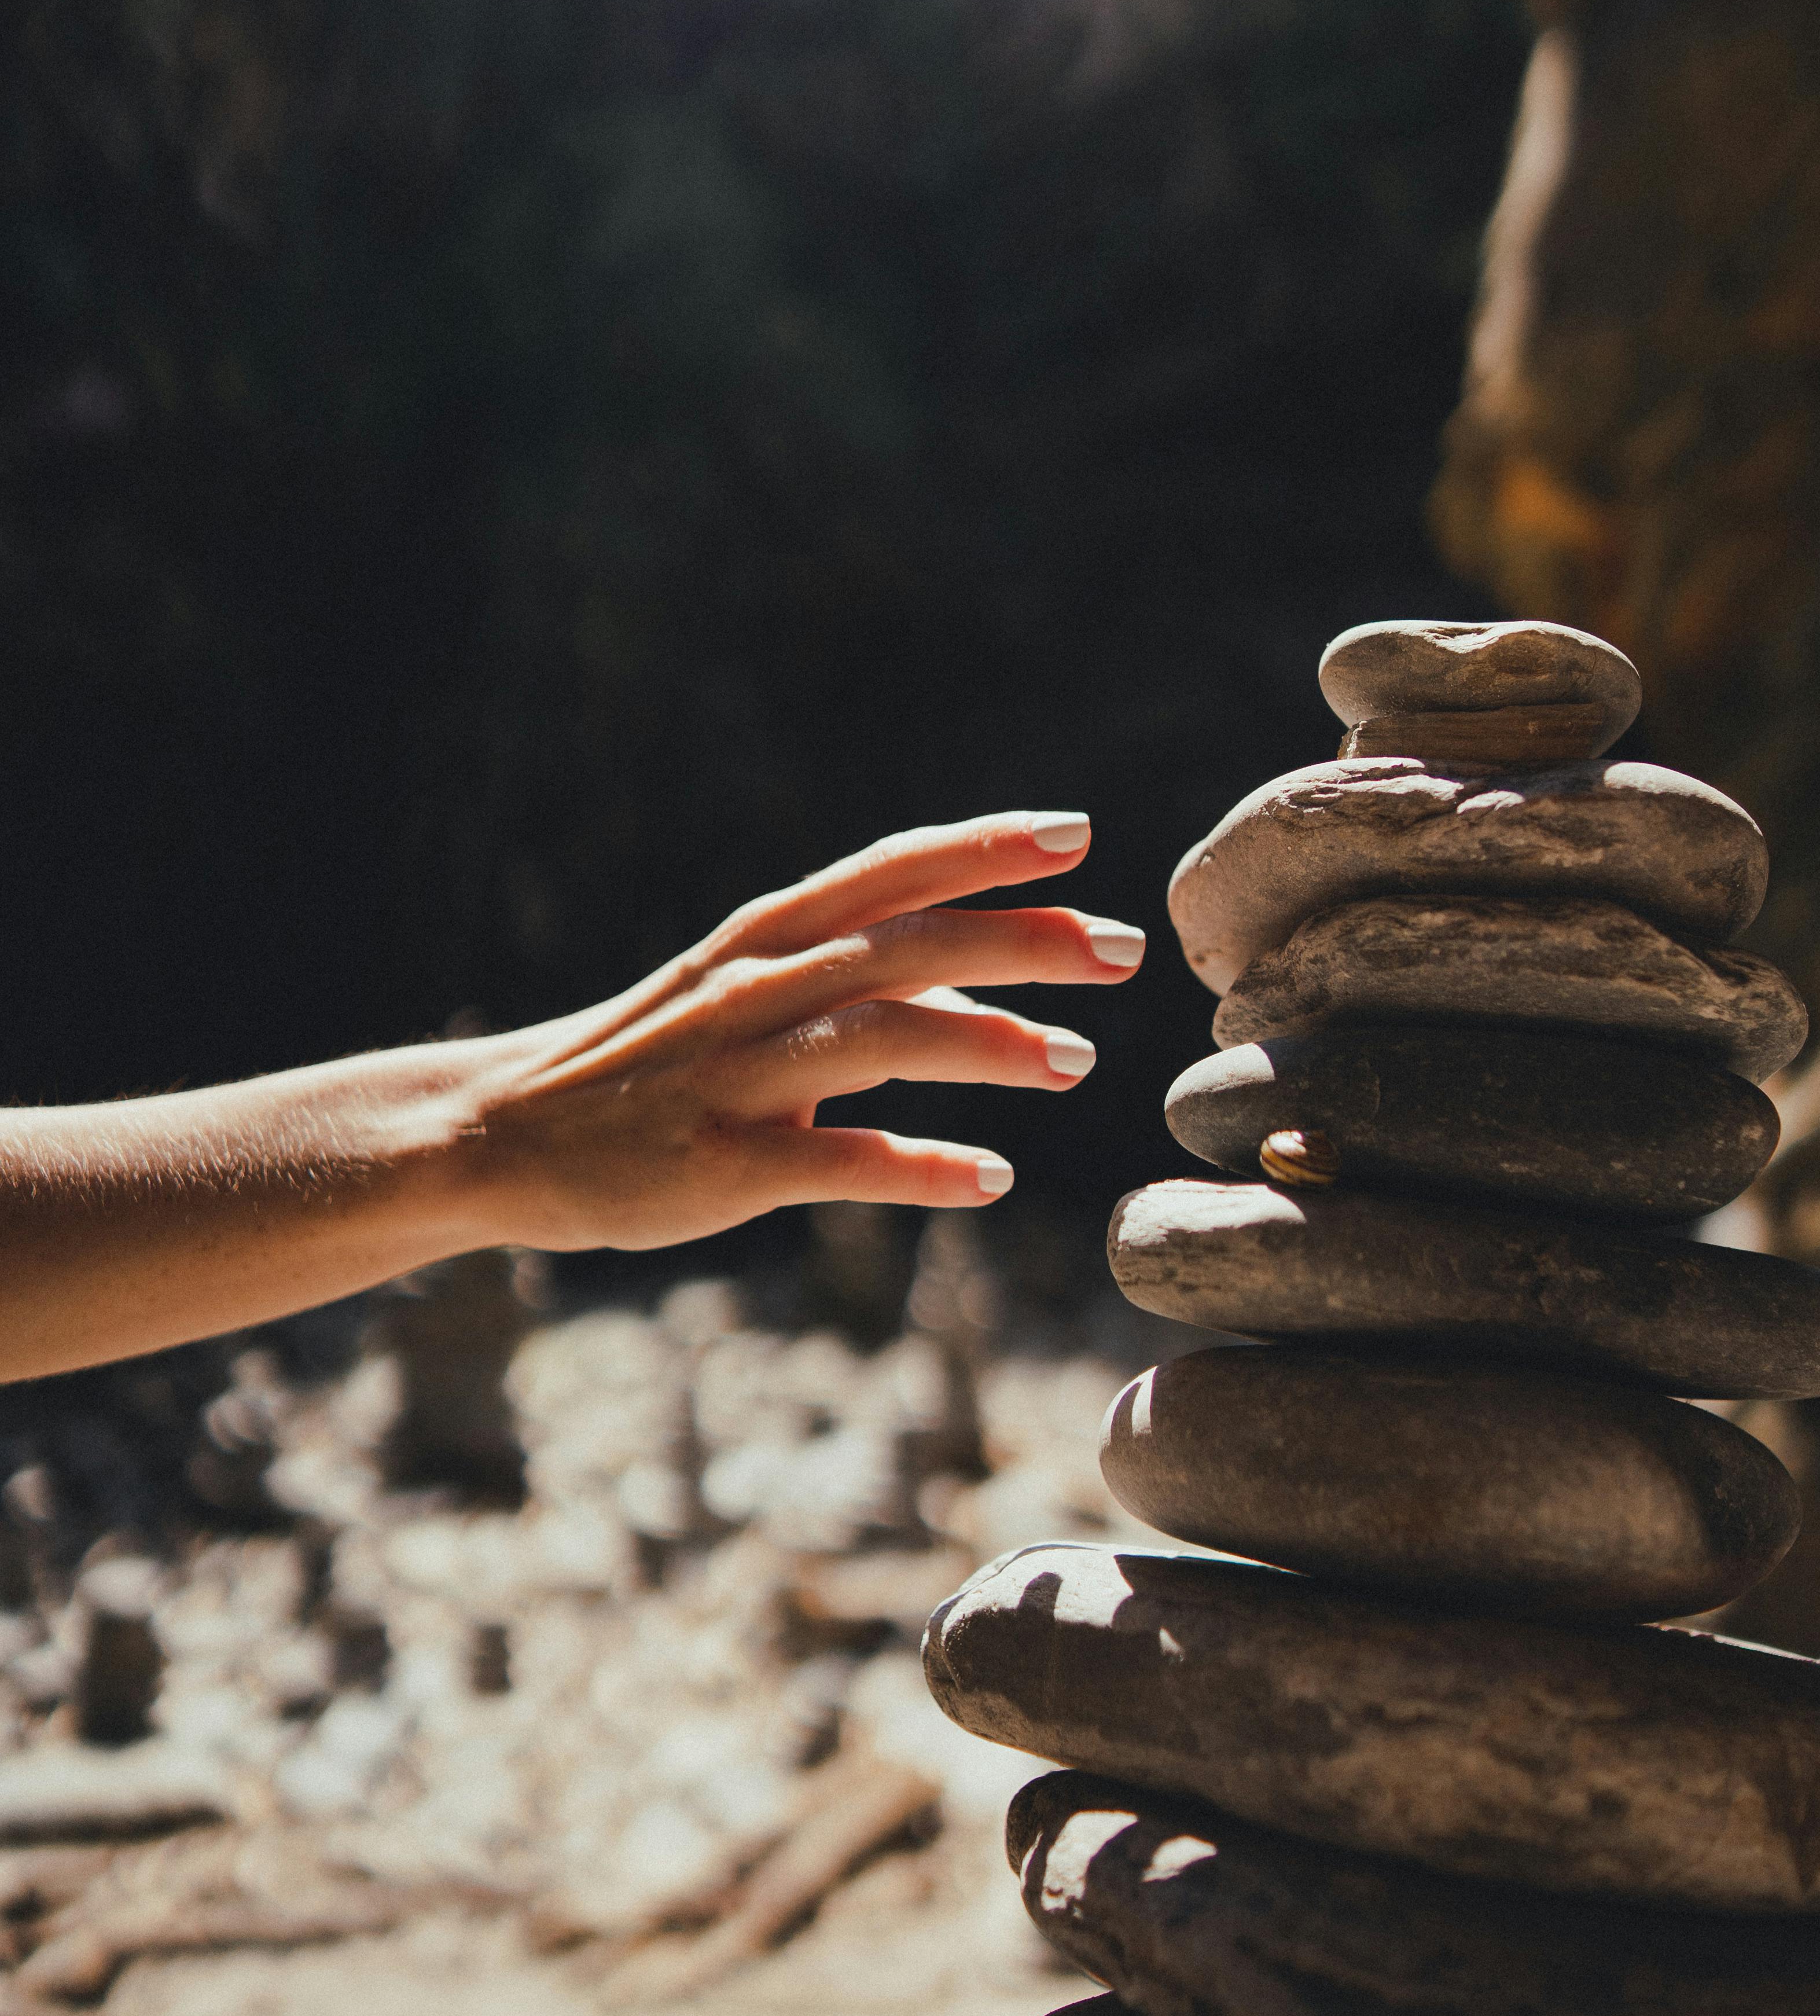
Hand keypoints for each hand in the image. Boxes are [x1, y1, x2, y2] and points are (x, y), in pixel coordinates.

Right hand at [447, 809, 1143, 1251]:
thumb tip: (979, 963)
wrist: (499, 1133)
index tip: (1076, 837)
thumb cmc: (645, 1059)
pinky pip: (837, 1163)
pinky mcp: (720, 1164)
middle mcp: (755, 990)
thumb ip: (850, 968)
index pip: (889, 872)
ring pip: (881, 1040)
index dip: (983, 849)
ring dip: (990, 1046)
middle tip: (1125, 949)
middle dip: (1024, 940)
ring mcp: (735, 1076)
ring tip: (1079, 1063)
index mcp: (764, 938)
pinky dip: (922, 1169)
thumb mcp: (740, 988)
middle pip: (908, 945)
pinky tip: (992, 1178)